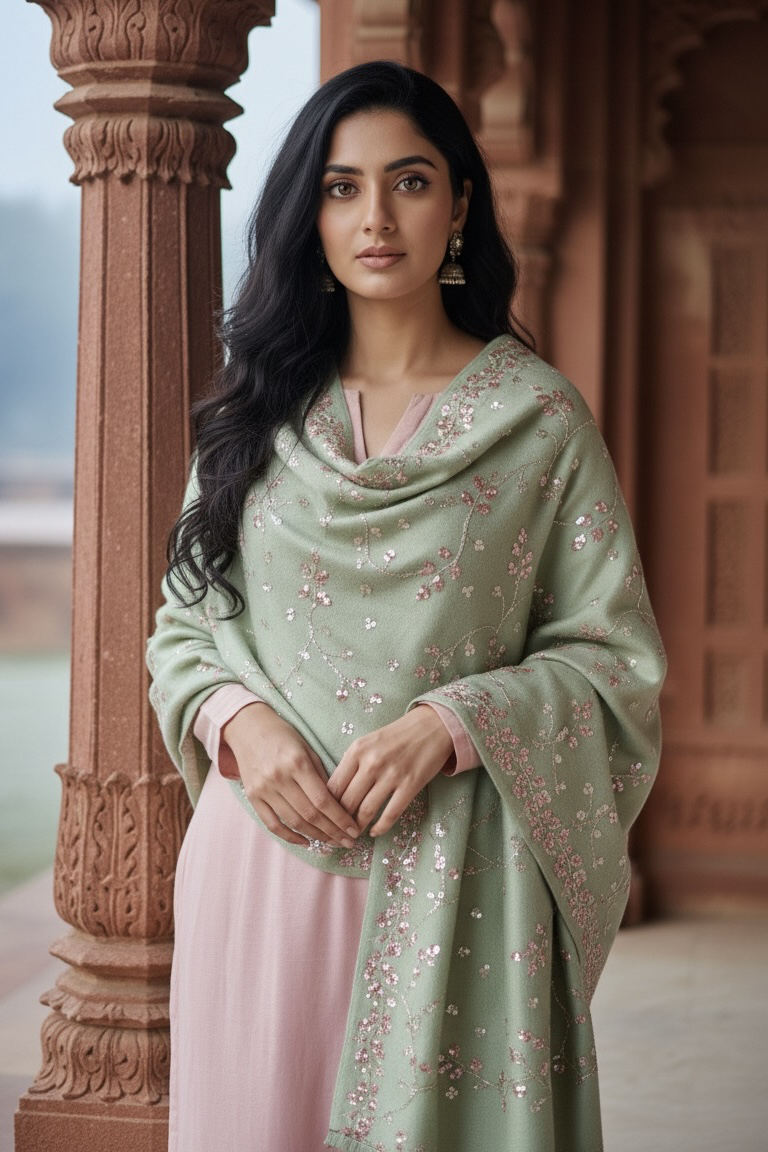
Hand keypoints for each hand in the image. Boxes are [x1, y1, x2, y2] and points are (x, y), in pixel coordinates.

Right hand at [222, 703, 360, 847]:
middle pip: (310, 815)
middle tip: (348, 842)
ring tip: (332, 842)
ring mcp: (264, 790)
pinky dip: (290, 836)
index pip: (323, 800)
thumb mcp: (307, 748)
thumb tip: (338, 804)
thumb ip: (321, 775)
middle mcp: (279, 778)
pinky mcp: (253, 797)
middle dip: (332, 832)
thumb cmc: (283, 735)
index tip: (354, 830)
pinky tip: (306, 841)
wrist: (248, 728)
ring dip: (316, 836)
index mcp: (297, 763)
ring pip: (294, 822)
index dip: (340, 819)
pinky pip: (273, 824)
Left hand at [327, 705, 453, 836]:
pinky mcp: (411, 784)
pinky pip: (391, 814)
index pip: (333, 786)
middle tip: (339, 831)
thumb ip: (351, 763)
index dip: (327, 806)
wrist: (432, 725)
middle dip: (340, 821)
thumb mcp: (367, 742)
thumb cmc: (396, 736)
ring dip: (358, 827)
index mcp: (357, 751)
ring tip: (354, 834)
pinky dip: (380, 827)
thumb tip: (335, 791)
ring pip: (366, 810)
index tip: (328, 816)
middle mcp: (372, 763)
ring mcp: (392, 774)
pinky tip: (375, 831)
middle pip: (347, 801)